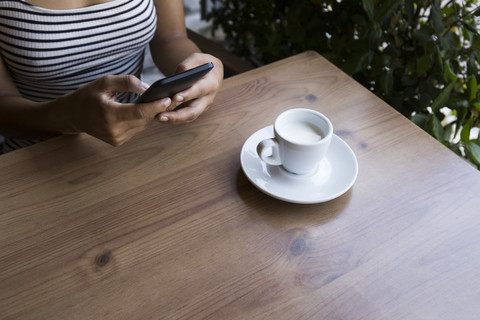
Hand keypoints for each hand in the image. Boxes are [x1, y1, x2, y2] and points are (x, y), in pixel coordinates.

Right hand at [55, 75, 170, 145]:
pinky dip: (143, 120)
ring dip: (153, 115)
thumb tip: (147, 88)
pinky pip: (136, 129)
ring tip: (166, 102)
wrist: (72, 115)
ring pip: (142, 126)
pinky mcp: (118, 142)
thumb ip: (126, 82)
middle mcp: (113, 129)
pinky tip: (150, 111)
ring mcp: (116, 138)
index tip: (168, 98)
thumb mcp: (104, 82)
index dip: (155, 106)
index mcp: (108, 113)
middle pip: (144, 120)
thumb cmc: (89, 95)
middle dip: (159, 109)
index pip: (138, 112)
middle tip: (175, 97)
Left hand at [157, 53, 223, 123]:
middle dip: (177, 116)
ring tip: (158, 118)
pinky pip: (184, 117)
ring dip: (173, 120)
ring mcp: (202, 107)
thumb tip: (177, 75)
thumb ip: (187, 65)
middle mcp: (208, 99)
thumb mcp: (197, 58)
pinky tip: (160, 117)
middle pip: (193, 111)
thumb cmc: (202, 64)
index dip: (188, 95)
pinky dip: (173, 119)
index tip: (175, 97)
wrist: (212, 73)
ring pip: (188, 117)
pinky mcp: (195, 110)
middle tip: (161, 116)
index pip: (199, 91)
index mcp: (211, 84)